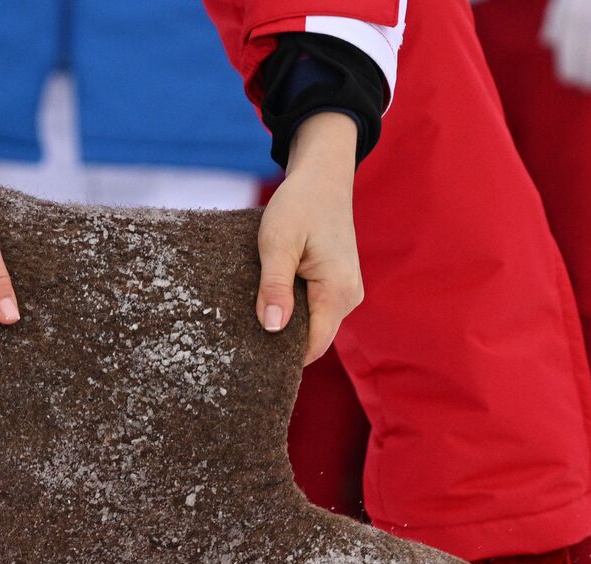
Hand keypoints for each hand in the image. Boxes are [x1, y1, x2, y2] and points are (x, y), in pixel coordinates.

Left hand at [256, 111, 362, 365]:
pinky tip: (269, 301)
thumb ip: (274, 285)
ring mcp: (346, 293)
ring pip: (312, 326)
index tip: (248, 359)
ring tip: (252, 317)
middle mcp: (349, 298)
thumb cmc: (299, 204)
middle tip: (241, 339)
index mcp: (338, 292)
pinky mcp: (337, 286)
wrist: (323, 177)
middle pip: (313, 340)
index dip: (282, 358)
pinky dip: (292, 309)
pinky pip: (314, 310)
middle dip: (280, 343)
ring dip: (285, 324)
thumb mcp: (278, 243)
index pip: (312, 346)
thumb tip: (272, 327)